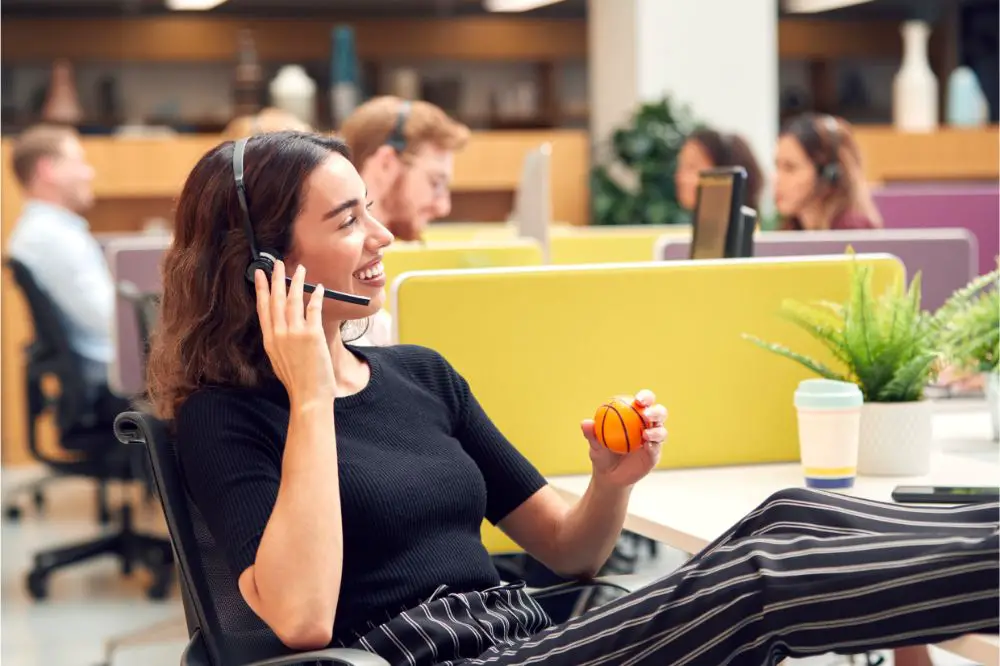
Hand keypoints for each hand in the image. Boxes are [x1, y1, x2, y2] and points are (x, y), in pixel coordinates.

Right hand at [255, 260, 335, 407]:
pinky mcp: (312, 335)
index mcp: (270, 340)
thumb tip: (280, 329)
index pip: (263, 308)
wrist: (308, 397)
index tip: (259, 274)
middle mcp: (279, 334)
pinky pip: (313, 310)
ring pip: (293, 300)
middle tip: (276, 263)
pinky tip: (318, 287)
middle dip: (276, 279)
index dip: (261, 289)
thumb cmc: (297, 382)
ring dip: (296, 282)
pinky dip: (316, 297)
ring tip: (300, 269)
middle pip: (276, 300)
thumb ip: (279, 342)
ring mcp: (295, 334)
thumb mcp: (279, 360)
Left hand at [581, 389, 666, 488]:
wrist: (609, 476)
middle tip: (646, 414)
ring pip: (661, 431)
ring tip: (645, 434)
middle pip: (659, 414)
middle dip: (656, 411)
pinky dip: (653, 446)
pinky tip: (646, 446)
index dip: (645, 397)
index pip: (644, 402)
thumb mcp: (595, 444)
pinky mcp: (654, 455)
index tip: (638, 400)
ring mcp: (654, 441)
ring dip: (656, 431)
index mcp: (635, 416)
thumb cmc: (602, 453)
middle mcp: (648, 426)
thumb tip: (585, 423)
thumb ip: (591, 434)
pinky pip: (656, 449)